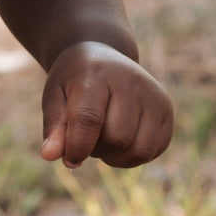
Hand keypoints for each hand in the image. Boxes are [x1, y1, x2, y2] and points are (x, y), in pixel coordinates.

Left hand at [40, 42, 173, 169]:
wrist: (102, 55)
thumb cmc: (74, 81)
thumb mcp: (54, 97)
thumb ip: (53, 126)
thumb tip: (49, 156)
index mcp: (95, 74)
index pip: (89, 119)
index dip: (78, 147)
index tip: (70, 160)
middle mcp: (130, 81)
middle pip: (117, 138)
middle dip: (97, 150)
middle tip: (86, 139)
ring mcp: (153, 95)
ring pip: (139, 150)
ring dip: (116, 157)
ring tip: (102, 141)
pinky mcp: (166, 110)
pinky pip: (154, 150)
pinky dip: (133, 157)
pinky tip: (120, 142)